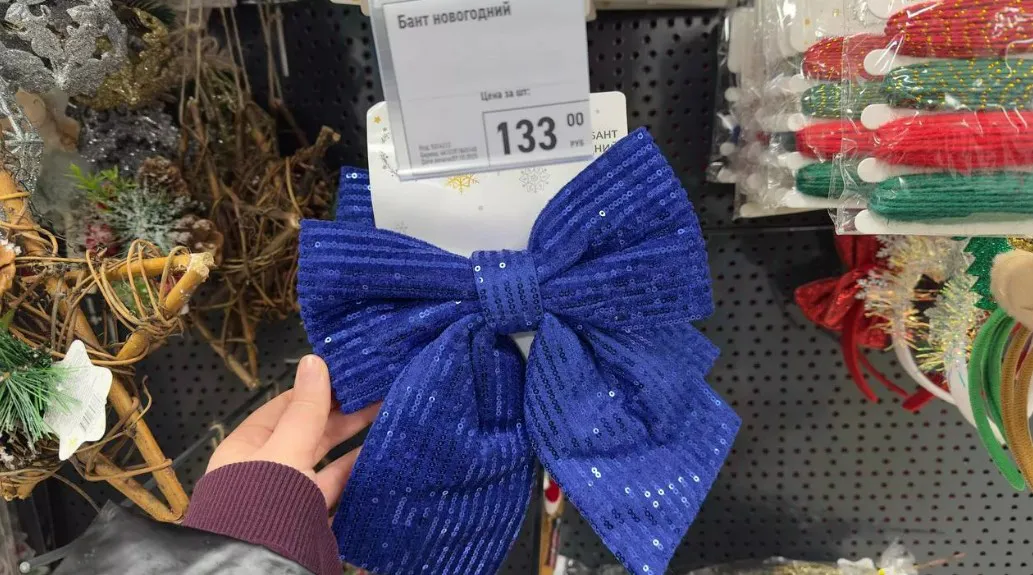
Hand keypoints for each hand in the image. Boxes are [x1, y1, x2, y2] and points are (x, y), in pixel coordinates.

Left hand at [206, 355, 378, 506]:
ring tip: (385, 418)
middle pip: (308, 431)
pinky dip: (355, 472)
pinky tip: (377, 458)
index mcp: (248, 447)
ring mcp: (289, 494)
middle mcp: (267, 468)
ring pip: (325, 460)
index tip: (349, 374)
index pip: (285, 406)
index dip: (316, 388)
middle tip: (377, 392)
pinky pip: (334, 488)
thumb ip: (306, 409)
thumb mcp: (285, 449)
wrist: (260, 568)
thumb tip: (315, 362)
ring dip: (353, 440)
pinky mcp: (309, 517)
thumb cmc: (262, 504)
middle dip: (342, 412)